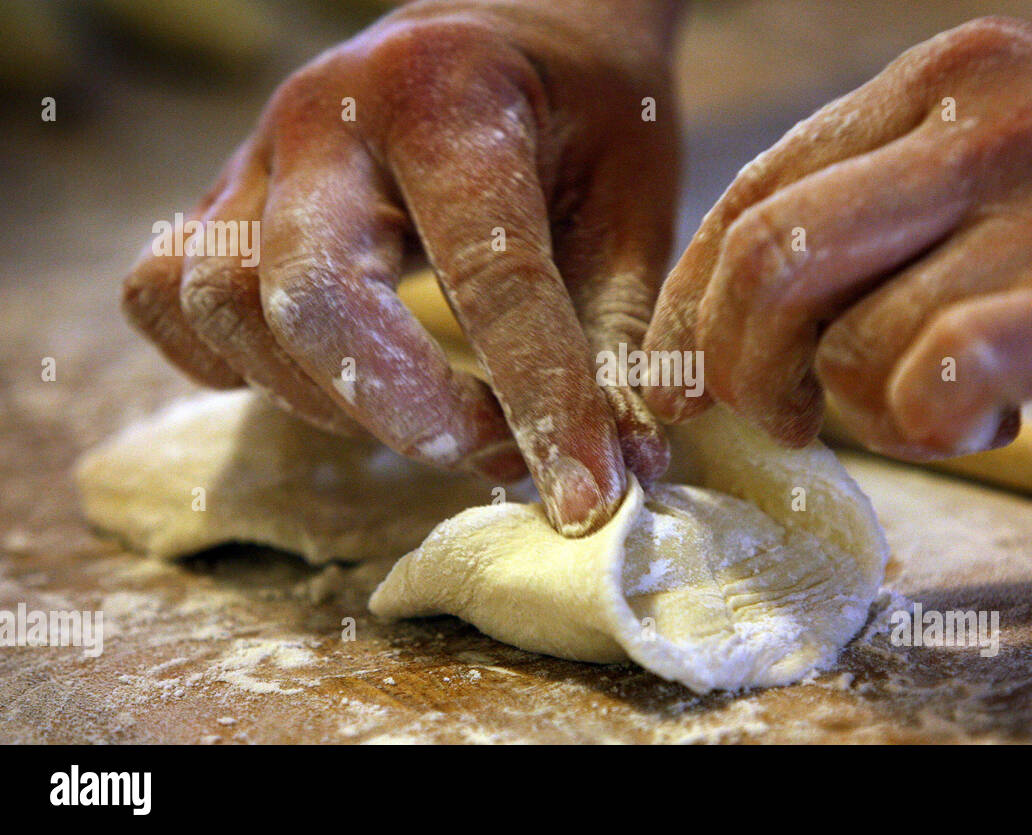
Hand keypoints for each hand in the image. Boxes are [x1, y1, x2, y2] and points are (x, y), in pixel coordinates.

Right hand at [121, 0, 681, 533]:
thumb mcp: (626, 206)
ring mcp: (257, 154)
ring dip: (323, 398)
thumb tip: (621, 474)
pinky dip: (235, 363)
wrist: (516, 27)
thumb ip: (615, 337)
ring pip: (222, 304)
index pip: (489, 271)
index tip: (586, 495)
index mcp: (450, 94)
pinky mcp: (222, 199)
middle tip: (486, 454)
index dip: (543, 400)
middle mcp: (326, 114)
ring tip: (425, 419)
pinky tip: (326, 379)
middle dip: (399, 408)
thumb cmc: (582, 113)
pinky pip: (169, 297)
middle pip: (308, 291)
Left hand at [645, 17, 1031, 457]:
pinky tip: (988, 419)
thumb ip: (884, 211)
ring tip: (949, 403)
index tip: (681, 379)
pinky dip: (934, 422)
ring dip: (871, 410)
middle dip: (737, 367)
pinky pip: (943, 372)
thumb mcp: (1005, 164)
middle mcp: (981, 123)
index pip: (753, 194)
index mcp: (940, 82)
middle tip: (780, 422)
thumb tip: (744, 309)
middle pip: (769, 259)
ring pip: (854, 340)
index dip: (692, 304)